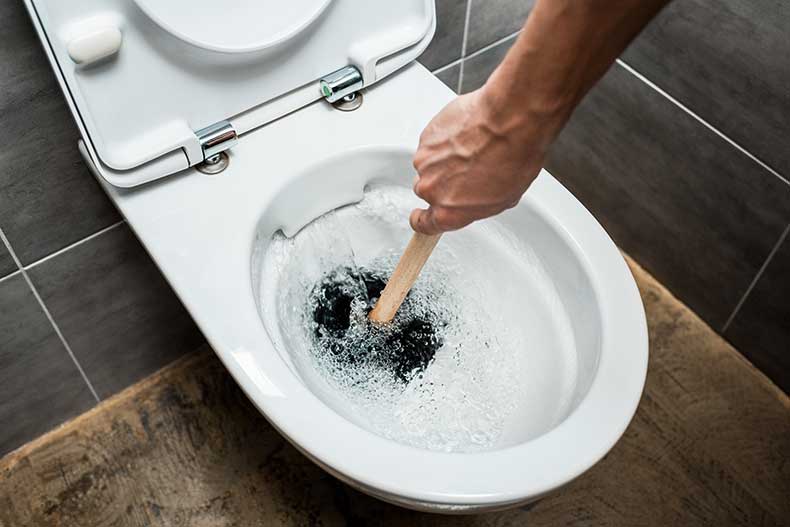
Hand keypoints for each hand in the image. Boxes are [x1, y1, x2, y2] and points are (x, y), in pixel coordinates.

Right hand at [410, 88, 547, 233]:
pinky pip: (432, 143)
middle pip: (426, 191)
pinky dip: (445, 140)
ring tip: (471, 149)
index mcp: (448, 212)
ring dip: (444, 160)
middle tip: (466, 171)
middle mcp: (431, 189)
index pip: (423, 224)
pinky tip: (467, 135)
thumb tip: (473, 200)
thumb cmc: (513, 157)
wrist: (510, 119)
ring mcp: (425, 162)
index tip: (421, 217)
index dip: (422, 220)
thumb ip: (476, 205)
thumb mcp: (503, 198)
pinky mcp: (426, 136)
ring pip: (428, 165)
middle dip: (442, 183)